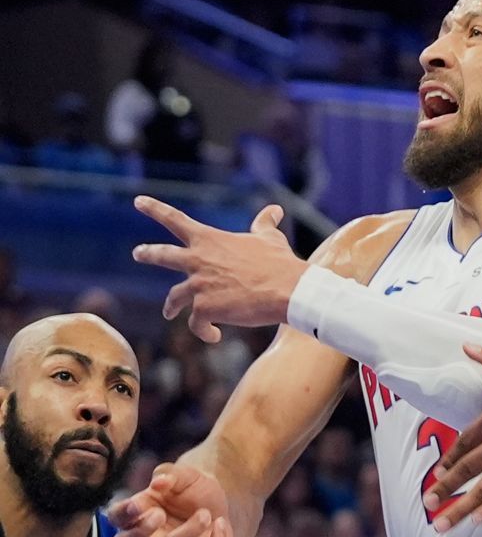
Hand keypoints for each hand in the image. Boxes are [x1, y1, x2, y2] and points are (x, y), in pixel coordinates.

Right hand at [106, 463, 233, 536]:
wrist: (220, 503)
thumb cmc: (192, 488)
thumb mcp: (184, 474)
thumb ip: (169, 474)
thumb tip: (158, 482)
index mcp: (138, 513)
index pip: (115, 517)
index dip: (122, 513)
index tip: (138, 503)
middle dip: (140, 531)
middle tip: (160, 514)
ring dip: (187, 534)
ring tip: (206, 514)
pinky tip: (220, 524)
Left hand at [132, 195, 306, 341]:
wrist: (288, 290)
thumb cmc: (280, 262)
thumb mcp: (270, 238)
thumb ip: (265, 223)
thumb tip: (275, 209)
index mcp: (210, 240)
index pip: (175, 219)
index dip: (155, 209)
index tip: (138, 201)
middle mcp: (197, 260)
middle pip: (162, 255)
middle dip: (147, 253)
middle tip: (138, 253)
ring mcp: (198, 285)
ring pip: (174, 298)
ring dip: (171, 306)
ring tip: (169, 313)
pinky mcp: (205, 309)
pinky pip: (197, 324)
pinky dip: (205, 331)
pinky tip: (215, 335)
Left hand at [424, 345, 481, 531]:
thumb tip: (466, 346)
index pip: (462, 443)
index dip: (448, 460)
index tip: (436, 474)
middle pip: (465, 469)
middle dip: (443, 488)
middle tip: (427, 504)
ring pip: (481, 490)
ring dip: (459, 509)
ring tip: (441, 525)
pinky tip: (478, 522)